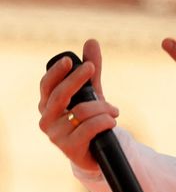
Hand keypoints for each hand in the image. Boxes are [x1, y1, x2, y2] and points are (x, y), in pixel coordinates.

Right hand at [38, 39, 118, 173]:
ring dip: (103, 108)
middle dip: (76, 79)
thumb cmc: (90, 118)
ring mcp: (56, 136)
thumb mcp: (91, 92)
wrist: (97, 150)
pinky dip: (105, 121)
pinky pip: (89, 128)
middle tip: (91, 68)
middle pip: (59, 95)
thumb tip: (91, 41)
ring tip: (113, 110)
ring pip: (81, 112)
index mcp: (48, 104)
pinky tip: (112, 121)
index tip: (70, 60)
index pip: (46, 85)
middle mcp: (47, 120)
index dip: (56, 72)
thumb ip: (91, 69)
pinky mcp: (69, 149)